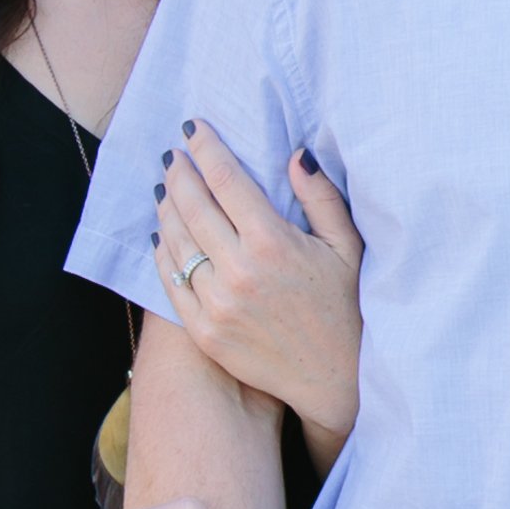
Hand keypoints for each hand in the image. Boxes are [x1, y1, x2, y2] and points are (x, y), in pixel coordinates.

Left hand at [155, 120, 362, 463]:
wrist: (335, 379)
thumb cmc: (346, 307)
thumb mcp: (347, 246)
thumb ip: (321, 198)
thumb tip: (295, 155)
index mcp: (273, 243)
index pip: (226, 179)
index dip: (205, 147)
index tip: (192, 129)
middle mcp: (238, 271)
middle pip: (192, 205)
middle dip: (179, 173)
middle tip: (173, 156)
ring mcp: (217, 304)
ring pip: (176, 241)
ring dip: (166, 208)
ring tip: (166, 189)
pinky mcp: (204, 332)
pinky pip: (170, 283)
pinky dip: (162, 253)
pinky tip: (162, 235)